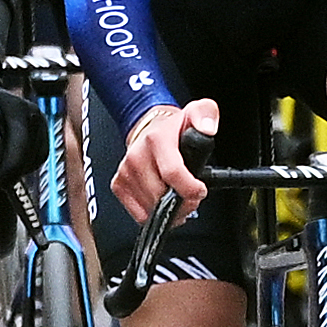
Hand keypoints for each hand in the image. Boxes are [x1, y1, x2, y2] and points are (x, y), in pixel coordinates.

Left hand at [0, 56, 41, 187]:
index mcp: (13, 108)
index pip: (20, 147)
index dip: (11, 169)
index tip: (1, 181)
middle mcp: (31, 113)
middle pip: (30, 156)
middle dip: (13, 170)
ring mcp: (38, 120)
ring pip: (36, 159)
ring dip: (18, 167)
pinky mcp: (41, 129)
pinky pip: (38, 156)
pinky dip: (25, 164)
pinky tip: (8, 158)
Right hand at [112, 96, 221, 225]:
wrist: (150, 129)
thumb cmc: (174, 128)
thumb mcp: (197, 113)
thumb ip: (206, 115)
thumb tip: (207, 128)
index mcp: (156, 139)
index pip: (173, 173)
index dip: (191, 189)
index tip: (200, 189)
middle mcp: (137, 156)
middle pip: (162, 196)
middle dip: (183, 202)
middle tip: (191, 194)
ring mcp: (126, 172)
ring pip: (151, 209)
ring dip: (169, 210)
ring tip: (179, 196)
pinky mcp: (119, 185)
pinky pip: (139, 214)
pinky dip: (154, 213)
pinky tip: (163, 201)